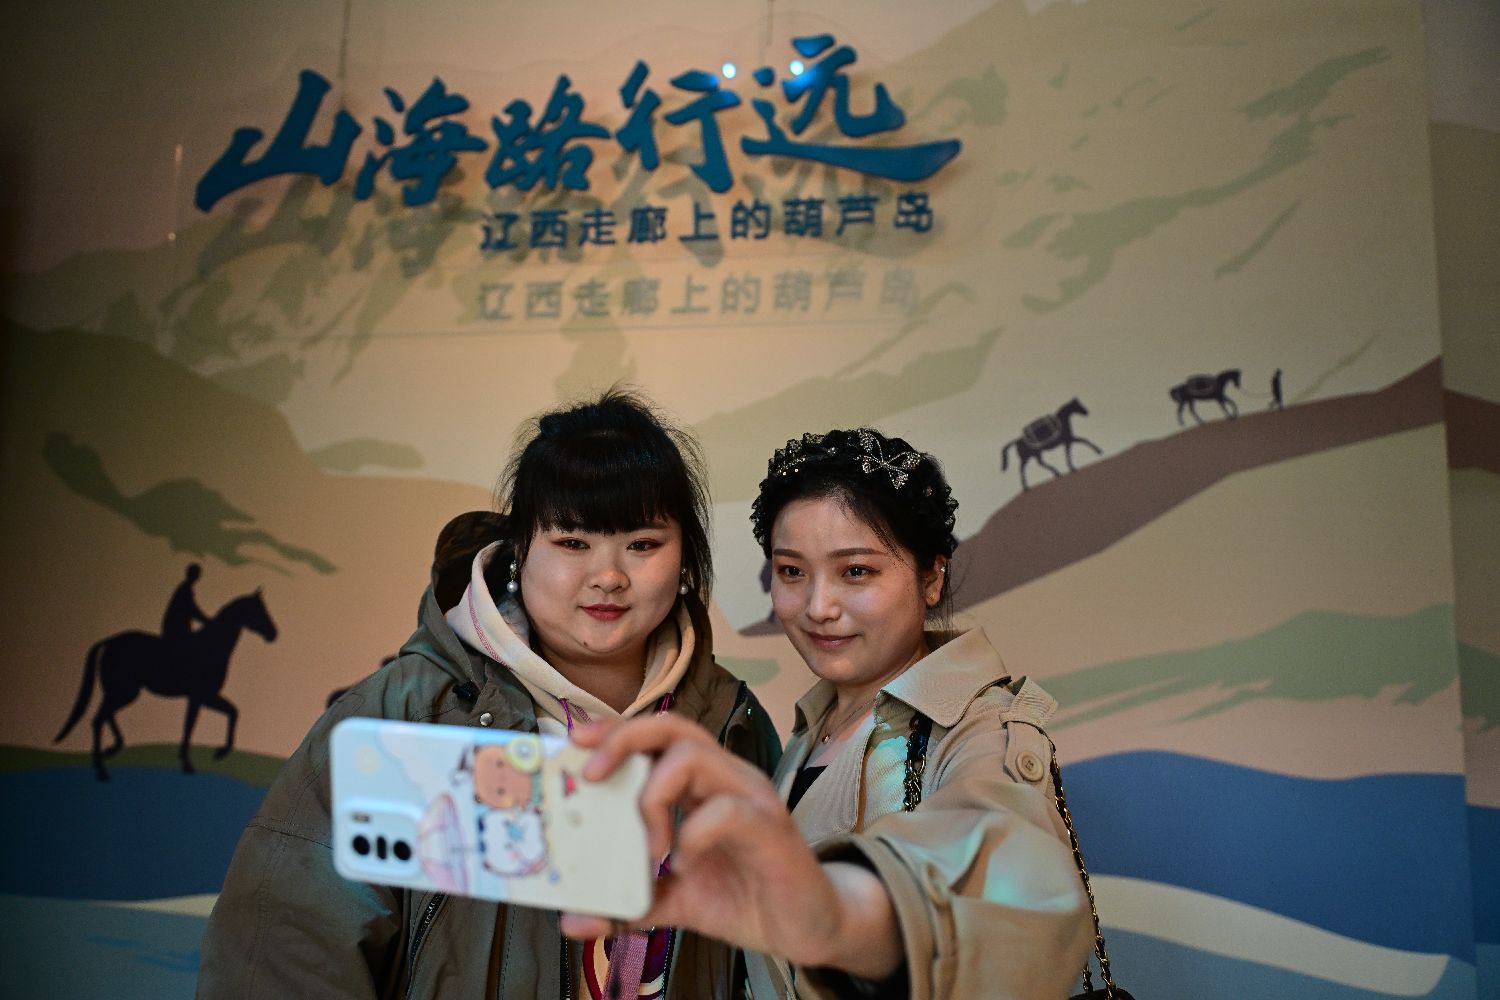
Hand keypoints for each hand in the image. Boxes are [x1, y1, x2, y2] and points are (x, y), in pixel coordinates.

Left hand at [561, 715, 900, 980]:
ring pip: (693, 756)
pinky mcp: (770, 825)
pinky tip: (686, 866)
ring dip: (655, 797)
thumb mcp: (675, 903)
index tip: (573, 741)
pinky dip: (693, 834)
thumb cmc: (746, 898)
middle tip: (591, 775)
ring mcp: (750, 795)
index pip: (656, 736)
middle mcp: (726, 776)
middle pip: (672, 726)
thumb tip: (573, 919)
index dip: (615, 730)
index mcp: (702, 784)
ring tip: (652, 849)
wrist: (810, 926)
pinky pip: (725, 809)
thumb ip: (628, 905)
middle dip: (623, 738)